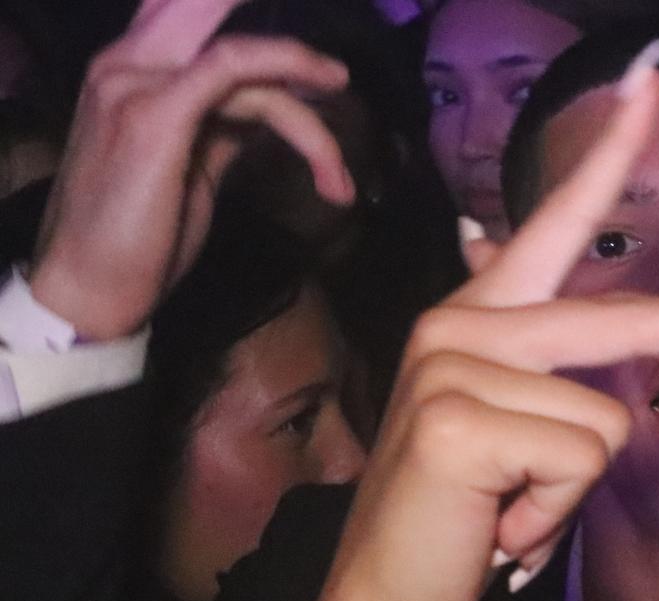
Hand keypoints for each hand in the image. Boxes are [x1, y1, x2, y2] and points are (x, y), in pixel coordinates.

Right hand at [29, 0, 354, 340]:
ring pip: (243, 57)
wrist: (88, 284)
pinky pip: (234, 70)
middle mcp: (125, 62)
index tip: (312, 53)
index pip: (187, 12)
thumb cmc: (139, 236)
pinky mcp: (155, 114)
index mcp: (128, 70)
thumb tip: (268, 110)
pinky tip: (325, 127)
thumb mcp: (187, 166)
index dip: (236, 10)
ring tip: (339, 174)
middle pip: (201, 2)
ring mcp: (135, 82)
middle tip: (333, 59)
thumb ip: (221, 126)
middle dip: (268, 23)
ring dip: (309, 115)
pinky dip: (290, 91)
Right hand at [297, 55, 658, 600]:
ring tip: (512, 513)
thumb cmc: (466, 526)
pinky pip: (580, 461)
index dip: (608, 153)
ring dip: (572, 493)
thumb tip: (523, 287)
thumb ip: (544, 372)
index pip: (555, 220)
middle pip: (629, 318)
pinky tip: (498, 527)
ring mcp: (457, 362)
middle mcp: (464, 322)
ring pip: (608, 423)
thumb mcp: (512, 437)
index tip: (653, 79)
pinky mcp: (462, 416)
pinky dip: (552, 514)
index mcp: (483, 317)